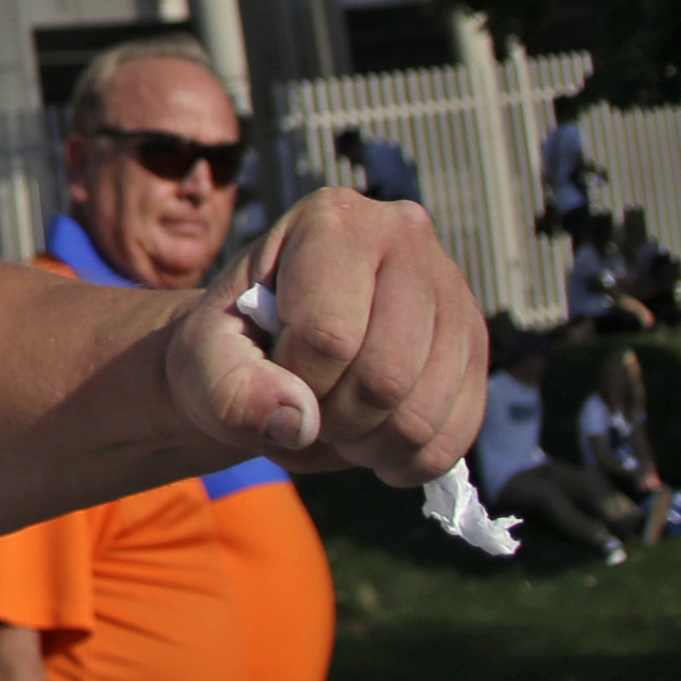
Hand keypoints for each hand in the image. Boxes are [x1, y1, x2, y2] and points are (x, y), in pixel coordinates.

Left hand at [167, 188, 485, 486]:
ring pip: (423, 414)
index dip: (295, 381)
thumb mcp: (203, 361)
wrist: (266, 352)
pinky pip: (456, 436)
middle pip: (386, 377)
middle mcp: (407, 239)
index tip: (274, 372)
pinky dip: (407, 459)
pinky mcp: (477, 346)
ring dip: (368, 446)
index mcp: (333, 220)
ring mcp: (453, 292)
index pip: (330, 334)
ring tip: (336, 422)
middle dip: (334, 421)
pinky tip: (373, 439)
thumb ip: (231, 390)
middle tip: (306, 410)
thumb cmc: (232, 345)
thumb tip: (298, 421)